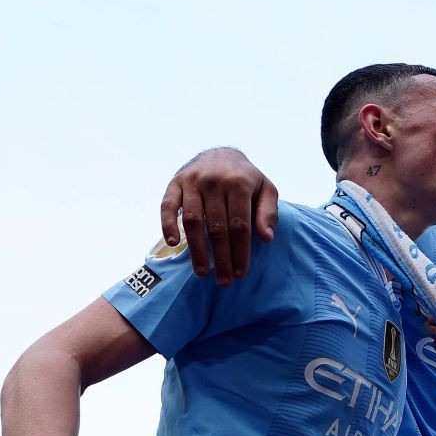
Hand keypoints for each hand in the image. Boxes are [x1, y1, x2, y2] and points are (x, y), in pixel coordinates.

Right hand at [159, 147, 278, 285]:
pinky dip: (167, 225)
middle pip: (217, 228)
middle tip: (223, 281)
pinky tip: (174, 244)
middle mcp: (214, 181)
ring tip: (202, 273)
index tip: (240, 274)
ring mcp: (192, 182)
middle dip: (221, 258)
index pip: (240, 225)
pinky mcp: (175, 183)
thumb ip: (269, 212)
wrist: (221, 153)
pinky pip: (167, 206)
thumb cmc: (246, 178)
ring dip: (196, 250)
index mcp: (239, 183)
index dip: (240, 251)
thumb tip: (267, 238)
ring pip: (192, 221)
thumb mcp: (266, 189)